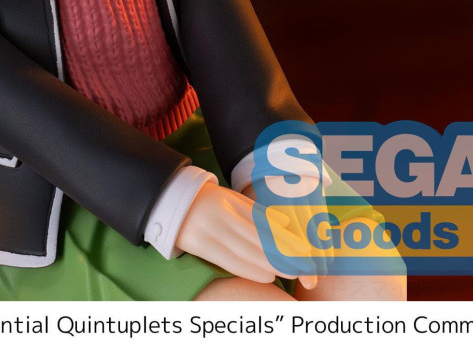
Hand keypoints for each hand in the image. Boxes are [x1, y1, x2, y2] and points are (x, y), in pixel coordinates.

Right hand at [177, 183, 312, 285]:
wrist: (168, 200)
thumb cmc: (207, 199)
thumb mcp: (231, 197)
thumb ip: (256, 211)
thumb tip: (285, 224)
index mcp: (228, 200)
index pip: (262, 222)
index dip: (284, 238)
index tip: (304, 250)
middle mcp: (219, 215)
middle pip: (256, 239)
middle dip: (282, 256)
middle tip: (304, 268)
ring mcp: (207, 230)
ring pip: (244, 253)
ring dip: (270, 266)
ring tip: (290, 273)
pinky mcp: (197, 245)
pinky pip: (227, 261)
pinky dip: (249, 270)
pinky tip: (266, 275)